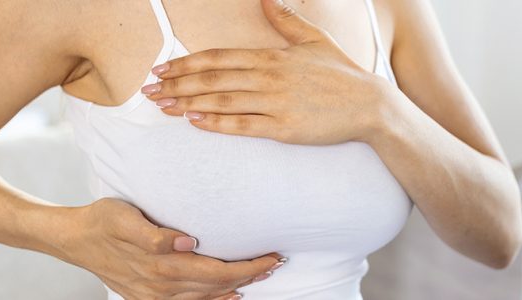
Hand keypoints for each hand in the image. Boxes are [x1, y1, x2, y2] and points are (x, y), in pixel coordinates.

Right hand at [54, 198, 285, 299]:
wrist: (75, 240)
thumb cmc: (103, 220)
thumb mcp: (124, 217)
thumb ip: (154, 233)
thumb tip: (187, 242)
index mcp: (161, 264)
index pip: (218, 271)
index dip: (248, 267)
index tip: (271, 256)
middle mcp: (162, 286)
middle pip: (217, 286)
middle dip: (250, 276)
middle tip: (275, 263)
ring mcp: (155, 296)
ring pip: (206, 298)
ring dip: (235, 288)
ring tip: (259, 277)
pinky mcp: (148, 298)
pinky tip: (228, 296)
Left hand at [142, 0, 395, 145]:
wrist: (371, 106)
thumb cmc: (342, 74)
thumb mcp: (315, 40)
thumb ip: (286, 21)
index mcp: (273, 56)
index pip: (219, 58)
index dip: (188, 63)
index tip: (164, 69)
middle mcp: (269, 78)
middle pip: (213, 79)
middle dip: (177, 84)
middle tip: (150, 91)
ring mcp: (275, 104)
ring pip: (222, 101)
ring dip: (188, 103)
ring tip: (163, 107)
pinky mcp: (284, 128)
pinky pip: (242, 125)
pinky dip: (216, 123)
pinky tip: (194, 122)